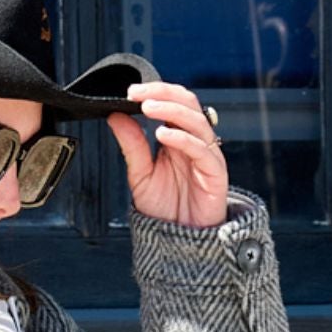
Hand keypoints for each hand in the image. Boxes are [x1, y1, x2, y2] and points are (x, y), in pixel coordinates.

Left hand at [107, 81, 228, 228]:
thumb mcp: (140, 174)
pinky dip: (182, 138)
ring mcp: (206, 156)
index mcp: (178, 138)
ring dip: (171, 110)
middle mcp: (194, 142)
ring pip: (196, 120)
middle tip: (137, 94)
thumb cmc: (166, 209)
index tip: (130, 92)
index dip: (155, 92)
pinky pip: (202, 149)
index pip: (173, 102)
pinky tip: (163, 134)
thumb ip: (132, 145)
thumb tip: (116, 116)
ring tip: (148, 108)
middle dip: (162, 93)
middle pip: (187, 103)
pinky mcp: (215, 172)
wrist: (180, 240)